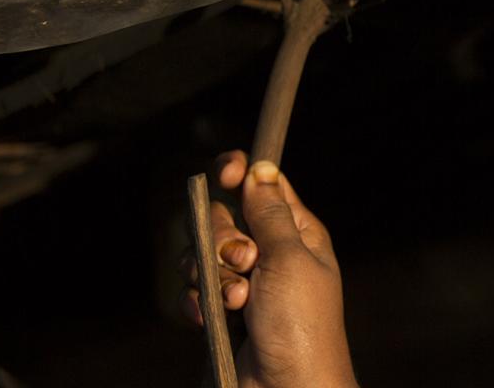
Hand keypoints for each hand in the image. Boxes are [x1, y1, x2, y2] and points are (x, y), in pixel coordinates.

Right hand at [183, 151, 358, 387]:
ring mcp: (242, 284)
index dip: (239, 173)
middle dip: (223, 239)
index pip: (263, 186)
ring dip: (212, 277)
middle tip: (246, 264)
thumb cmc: (302, 324)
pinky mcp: (219, 313)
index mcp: (296, 233)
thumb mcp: (290, 259)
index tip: (225, 171)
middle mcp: (268, 254)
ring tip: (237, 301)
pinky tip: (213, 318)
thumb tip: (260, 168)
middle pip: (221, 218)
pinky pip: (191, 292)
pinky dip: (198, 303)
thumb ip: (269, 212)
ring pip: (200, 255)